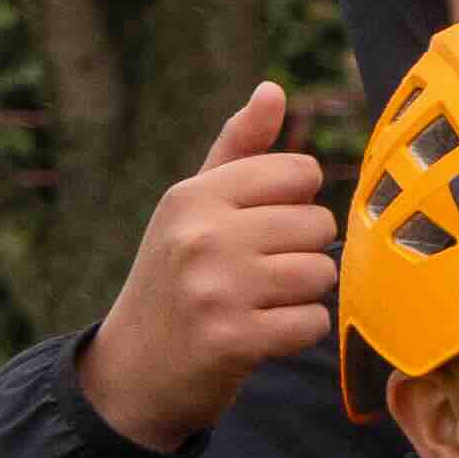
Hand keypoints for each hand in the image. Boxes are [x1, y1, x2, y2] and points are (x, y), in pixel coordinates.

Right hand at [85, 79, 343, 456]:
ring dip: (303, 295)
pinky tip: (261, 333)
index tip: (262, 228)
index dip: (297, 203)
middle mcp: (202, 235)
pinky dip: (299, 333)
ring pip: (322, 273)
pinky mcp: (234, 339)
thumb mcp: (194, 209)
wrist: (135, 367)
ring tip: (258, 302)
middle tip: (257, 275)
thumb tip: (274, 90)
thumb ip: (239, 150)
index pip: (300, 172)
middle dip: (301, 252)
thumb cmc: (177, 277)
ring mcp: (216, 288)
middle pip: (319, 224)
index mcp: (194, 196)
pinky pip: (314, 322)